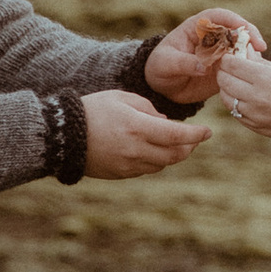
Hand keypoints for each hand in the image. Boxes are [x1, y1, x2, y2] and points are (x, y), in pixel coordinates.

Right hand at [82, 90, 215, 177]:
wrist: (62, 135)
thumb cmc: (92, 110)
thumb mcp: (121, 97)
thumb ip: (148, 108)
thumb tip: (166, 122)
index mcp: (137, 127)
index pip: (177, 135)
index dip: (196, 135)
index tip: (208, 132)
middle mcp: (136, 150)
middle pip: (174, 155)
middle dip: (189, 147)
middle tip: (195, 139)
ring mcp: (128, 165)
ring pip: (162, 164)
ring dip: (173, 155)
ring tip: (176, 143)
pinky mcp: (120, 174)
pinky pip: (146, 169)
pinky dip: (156, 161)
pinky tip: (154, 151)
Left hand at [144, 8, 263, 105]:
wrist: (162, 87)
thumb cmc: (160, 68)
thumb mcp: (166, 64)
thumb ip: (183, 63)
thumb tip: (202, 67)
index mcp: (197, 27)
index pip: (218, 16)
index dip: (232, 19)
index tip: (242, 27)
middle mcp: (212, 38)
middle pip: (236, 29)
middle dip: (250, 35)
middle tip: (260, 46)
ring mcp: (220, 53)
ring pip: (241, 48)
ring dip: (252, 53)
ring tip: (258, 64)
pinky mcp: (225, 69)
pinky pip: (240, 66)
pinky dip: (249, 68)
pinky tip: (254, 75)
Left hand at [216, 51, 270, 145]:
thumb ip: (261, 63)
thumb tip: (245, 50)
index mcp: (265, 78)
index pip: (231, 64)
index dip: (228, 59)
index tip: (230, 58)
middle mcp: (257, 97)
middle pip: (224, 81)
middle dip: (224, 73)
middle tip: (229, 70)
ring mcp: (255, 115)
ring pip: (226, 99)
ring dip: (227, 90)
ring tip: (236, 85)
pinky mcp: (256, 127)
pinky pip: (236, 114)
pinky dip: (236, 105)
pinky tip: (245, 100)